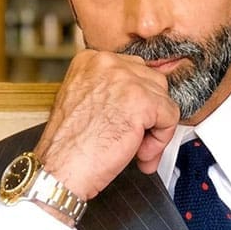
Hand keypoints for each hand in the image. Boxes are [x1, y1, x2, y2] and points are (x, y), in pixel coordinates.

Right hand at [34, 49, 179, 202]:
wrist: (60, 169)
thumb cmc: (68, 146)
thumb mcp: (83, 102)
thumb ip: (110, 92)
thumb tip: (141, 98)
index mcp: (90, 60)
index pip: (133, 72)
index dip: (136, 104)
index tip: (130, 123)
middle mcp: (108, 63)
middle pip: (152, 83)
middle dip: (150, 116)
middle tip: (137, 141)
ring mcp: (126, 80)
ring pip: (164, 100)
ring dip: (156, 130)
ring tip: (137, 150)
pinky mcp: (142, 101)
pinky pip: (170, 117)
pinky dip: (161, 140)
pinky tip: (141, 154)